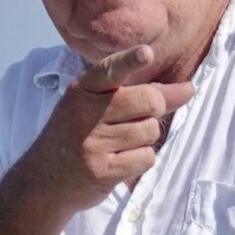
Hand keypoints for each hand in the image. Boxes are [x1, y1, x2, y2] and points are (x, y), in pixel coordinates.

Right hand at [25, 44, 195, 214]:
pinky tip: (120, 161)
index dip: (130, 61)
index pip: (110, 70)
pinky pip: (146, 158)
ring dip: (145, 139)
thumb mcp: (97, 107)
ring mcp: (92, 144)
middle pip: (148, 101)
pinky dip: (141, 160)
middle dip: (155, 109)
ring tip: (119, 144)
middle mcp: (85, 114)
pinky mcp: (102, 171)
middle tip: (138, 118)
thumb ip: (142, 94)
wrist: (44, 181)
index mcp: (82, 91)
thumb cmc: (80, 136)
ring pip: (150, 131)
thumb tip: (189, 89)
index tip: (146, 53)